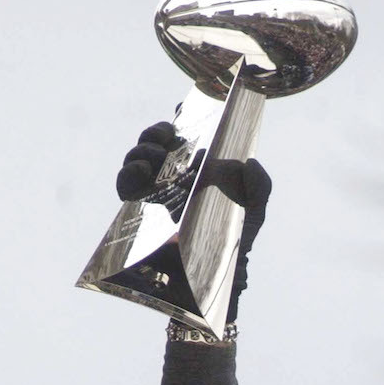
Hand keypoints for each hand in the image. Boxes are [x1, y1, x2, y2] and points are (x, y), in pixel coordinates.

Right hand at [115, 123, 271, 322]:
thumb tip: (249, 163)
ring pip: (137, 156)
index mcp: (199, 168)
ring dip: (142, 148)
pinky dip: (128, 173)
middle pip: (156, 141)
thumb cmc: (236, 242)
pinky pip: (124, 186)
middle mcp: (173, 176)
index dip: (182, 115)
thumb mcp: (255, 212)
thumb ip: (259, 186)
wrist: (217, 278)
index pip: (186, 135)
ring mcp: (155, 192)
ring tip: (155, 157)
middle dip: (158, 131)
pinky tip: (142, 172)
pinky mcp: (139, 212)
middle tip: (170, 136)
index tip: (184, 106)